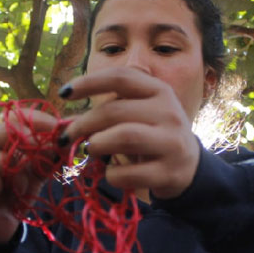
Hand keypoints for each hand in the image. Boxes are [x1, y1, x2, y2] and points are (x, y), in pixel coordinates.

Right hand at [0, 110, 59, 243]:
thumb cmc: (16, 193)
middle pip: (6, 130)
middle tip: (42, 164)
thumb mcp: (37, 168)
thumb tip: (66, 131)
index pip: (14, 115)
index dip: (40, 122)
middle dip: (32, 147)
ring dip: (17, 174)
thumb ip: (48, 150)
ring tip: (18, 188)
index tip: (61, 132)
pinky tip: (0, 195)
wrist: (0, 228)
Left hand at [59, 67, 200, 199]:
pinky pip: (129, 173)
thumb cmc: (153, 136)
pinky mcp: (169, 173)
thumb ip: (111, 110)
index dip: (89, 83)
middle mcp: (169, 112)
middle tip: (67, 136)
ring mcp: (172, 143)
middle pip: (116, 111)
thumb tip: (67, 121)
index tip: (64, 93)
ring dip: (97, 144)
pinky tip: (112, 173)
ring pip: (124, 137)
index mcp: (159, 91)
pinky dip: (112, 175)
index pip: (121, 78)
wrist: (190, 168)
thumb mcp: (140, 114)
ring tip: (90, 150)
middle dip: (83, 124)